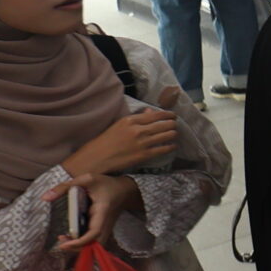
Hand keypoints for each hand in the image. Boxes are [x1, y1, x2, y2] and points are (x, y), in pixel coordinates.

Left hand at [47, 173, 141, 251]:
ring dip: (80, 247)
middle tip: (61, 243)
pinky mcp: (103, 229)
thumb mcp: (86, 179)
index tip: (64, 244)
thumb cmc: (106, 183)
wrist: (125, 190)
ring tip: (64, 240)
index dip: (80, 241)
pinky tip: (72, 237)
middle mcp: (105, 223)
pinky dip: (82, 243)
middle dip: (77, 248)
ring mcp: (105, 228)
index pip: (94, 232)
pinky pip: (94, 241)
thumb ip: (65, 187)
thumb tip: (44, 198)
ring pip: (94, 245)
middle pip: (94, 244)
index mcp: (102, 211)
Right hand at [62, 108, 177, 178]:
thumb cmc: (106, 141)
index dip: (168, 115)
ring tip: (174, 134)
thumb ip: (137, 118)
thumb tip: (152, 112)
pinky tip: (172, 146)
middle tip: (174, 126)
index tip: (173, 116)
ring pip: (167, 135)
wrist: (96, 158)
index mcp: (131, 120)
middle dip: (173, 124)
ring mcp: (142, 143)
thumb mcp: (119, 125)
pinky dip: (171, 146)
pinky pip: (164, 149)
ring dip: (173, 134)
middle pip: (165, 124)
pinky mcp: (144, 155)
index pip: (156, 114)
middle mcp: (138, 130)